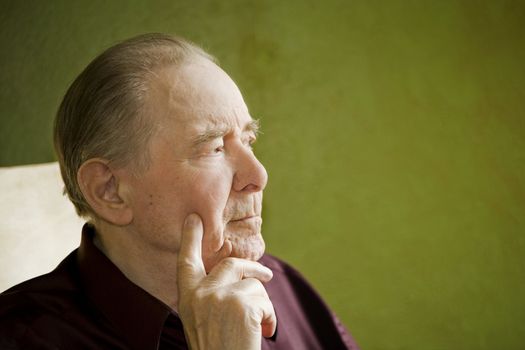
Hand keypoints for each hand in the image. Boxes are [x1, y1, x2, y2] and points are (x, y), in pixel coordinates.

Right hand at [177, 213, 276, 349]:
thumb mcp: (203, 321)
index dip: (190, 238)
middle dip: (254, 269)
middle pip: (232, 264)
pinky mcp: (240, 303)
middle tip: (267, 275)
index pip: (186, 261)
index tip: (194, 218)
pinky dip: (270, 317)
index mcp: (187, 298)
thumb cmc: (218, 348)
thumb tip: (234, 274)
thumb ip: (210, 296)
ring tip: (260, 328)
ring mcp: (219, 296)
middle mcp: (199, 294)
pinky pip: (265, 298)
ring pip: (253, 283)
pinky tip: (263, 333)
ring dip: (263, 305)